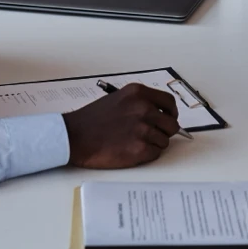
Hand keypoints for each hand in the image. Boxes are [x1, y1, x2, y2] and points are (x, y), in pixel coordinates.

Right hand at [63, 84, 181, 168]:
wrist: (75, 136)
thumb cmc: (92, 119)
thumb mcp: (119, 99)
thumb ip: (140, 103)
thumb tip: (160, 114)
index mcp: (139, 94)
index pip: (169, 103)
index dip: (171, 113)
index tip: (168, 118)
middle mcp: (144, 109)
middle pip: (172, 124)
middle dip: (164, 131)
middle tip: (152, 135)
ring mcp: (143, 129)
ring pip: (164, 141)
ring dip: (153, 143)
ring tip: (135, 142)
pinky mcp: (140, 148)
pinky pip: (155, 153)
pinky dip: (147, 154)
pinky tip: (132, 150)